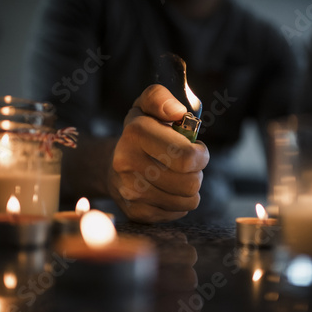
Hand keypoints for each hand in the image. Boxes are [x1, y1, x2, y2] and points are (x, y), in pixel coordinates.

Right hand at [107, 84, 209, 222]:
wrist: (111, 165)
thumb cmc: (140, 133)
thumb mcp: (146, 106)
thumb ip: (161, 98)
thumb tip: (177, 112)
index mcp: (135, 133)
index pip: (186, 156)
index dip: (201, 154)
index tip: (196, 148)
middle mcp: (127, 163)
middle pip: (190, 182)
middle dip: (197, 172)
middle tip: (187, 164)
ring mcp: (130, 191)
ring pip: (187, 200)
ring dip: (190, 188)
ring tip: (177, 176)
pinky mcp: (136, 212)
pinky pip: (177, 213)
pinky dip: (179, 202)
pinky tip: (167, 189)